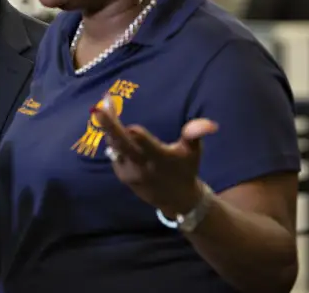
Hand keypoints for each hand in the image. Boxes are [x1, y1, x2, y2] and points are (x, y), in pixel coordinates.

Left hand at [93, 93, 218, 215]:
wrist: (176, 200)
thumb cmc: (186, 169)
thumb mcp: (194, 152)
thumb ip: (195, 135)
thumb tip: (210, 124)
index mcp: (160, 159)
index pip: (149, 148)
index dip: (141, 139)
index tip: (132, 128)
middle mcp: (142, 166)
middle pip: (123, 145)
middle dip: (110, 127)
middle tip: (98, 109)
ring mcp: (130, 172)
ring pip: (115, 147)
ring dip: (108, 128)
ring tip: (102, 108)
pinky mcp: (122, 175)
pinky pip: (115, 153)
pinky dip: (112, 139)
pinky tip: (111, 124)